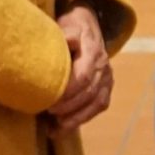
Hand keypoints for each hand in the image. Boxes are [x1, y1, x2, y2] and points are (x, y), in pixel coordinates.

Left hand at [47, 5, 113, 134]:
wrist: (89, 26)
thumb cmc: (72, 27)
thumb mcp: (66, 25)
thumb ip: (63, 37)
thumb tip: (57, 46)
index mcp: (93, 51)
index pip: (83, 76)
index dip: (68, 91)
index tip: (50, 99)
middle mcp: (103, 66)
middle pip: (89, 92)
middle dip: (69, 106)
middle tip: (48, 112)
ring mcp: (107, 78)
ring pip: (96, 103)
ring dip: (76, 117)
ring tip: (56, 126)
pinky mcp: (106, 88)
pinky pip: (99, 106)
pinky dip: (82, 119)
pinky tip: (64, 128)